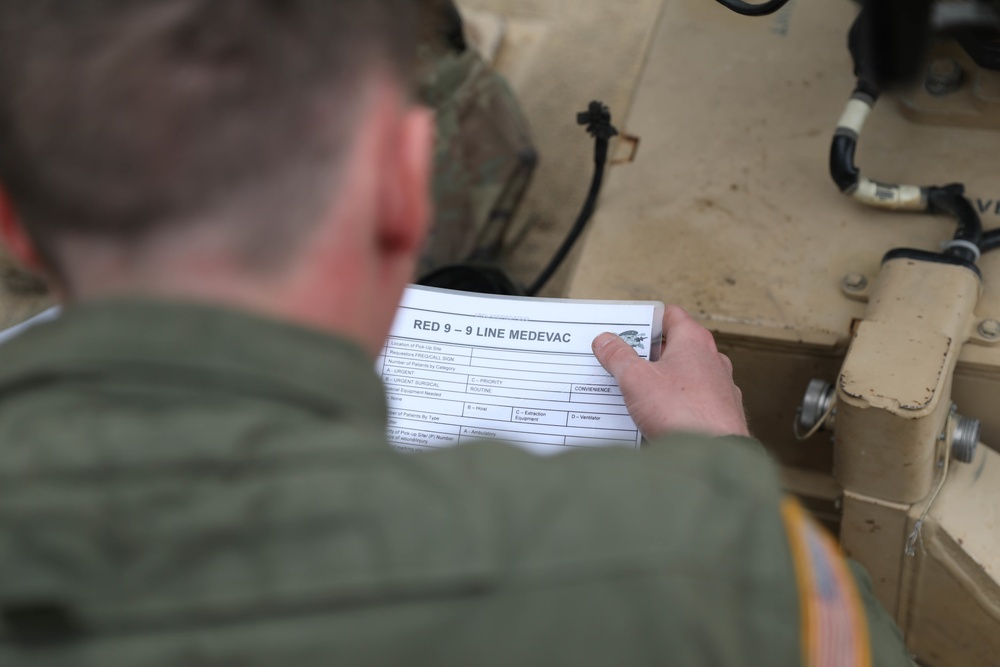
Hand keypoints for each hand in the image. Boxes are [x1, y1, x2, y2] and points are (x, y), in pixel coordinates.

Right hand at [592, 305, 748, 439]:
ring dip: (659, 380)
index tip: (624, 329)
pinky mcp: (719, 413)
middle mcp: (711, 360)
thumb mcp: (636, 379)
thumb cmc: (680, 412)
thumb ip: (618, 357)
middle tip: (620, 360)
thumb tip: (605, 340)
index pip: (669, 315)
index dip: (644, 320)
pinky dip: (673, 404)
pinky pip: (690, 401)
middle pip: (674, 346)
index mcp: (694, 341)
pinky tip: (654, 416)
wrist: (712, 457)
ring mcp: (719, 387)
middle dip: (646, 353)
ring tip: (632, 391)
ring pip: (683, 375)